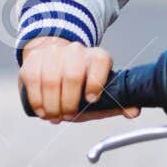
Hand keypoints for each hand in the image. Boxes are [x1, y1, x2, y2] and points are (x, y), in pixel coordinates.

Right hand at [18, 36, 140, 122]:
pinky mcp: (33, 60)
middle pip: (73, 74)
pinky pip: (34, 81)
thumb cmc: (79, 85)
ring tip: (55, 116)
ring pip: (52, 80)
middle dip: (70, 102)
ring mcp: (53, 54)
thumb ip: (115, 103)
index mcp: (96, 57)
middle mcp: (75, 51)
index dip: (96, 82)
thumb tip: (134, 111)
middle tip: (68, 116)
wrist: (52, 63)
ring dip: (53, 105)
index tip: (91, 100)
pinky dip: (38, 101)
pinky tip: (43, 111)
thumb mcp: (98, 95)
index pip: (100, 62)